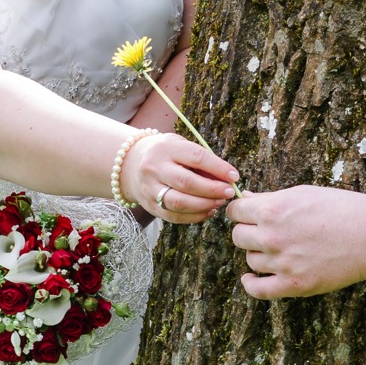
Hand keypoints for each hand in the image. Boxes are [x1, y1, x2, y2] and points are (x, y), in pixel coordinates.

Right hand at [123, 133, 239, 223]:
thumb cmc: (166, 154)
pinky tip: (208, 211)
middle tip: (229, 192)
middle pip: (186, 183)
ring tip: (219, 202)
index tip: (234, 176)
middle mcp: (154, 168)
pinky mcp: (150, 206)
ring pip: (179, 203)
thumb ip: (202, 161)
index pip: (196, 157)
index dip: (218, 168)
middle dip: (212, 190)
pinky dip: (195, 217)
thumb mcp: (181, 147)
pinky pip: (174, 216)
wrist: (131, 164)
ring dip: (204, 205)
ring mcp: (149, 189)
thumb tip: (227, 179)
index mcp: (165, 148)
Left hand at [226, 187, 365, 298]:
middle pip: (238, 237)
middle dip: (248, 232)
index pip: (235, 212)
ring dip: (259, 255)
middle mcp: (272, 237)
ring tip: (277, 250)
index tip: (247, 216)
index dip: (240, 212)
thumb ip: (271, 199)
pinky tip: (251, 278)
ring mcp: (282, 263)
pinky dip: (250, 284)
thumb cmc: (343, 209)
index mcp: (273, 210)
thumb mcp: (304, 194)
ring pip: (250, 261)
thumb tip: (244, 199)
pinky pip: (258, 290)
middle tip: (264, 233)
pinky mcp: (294, 284)